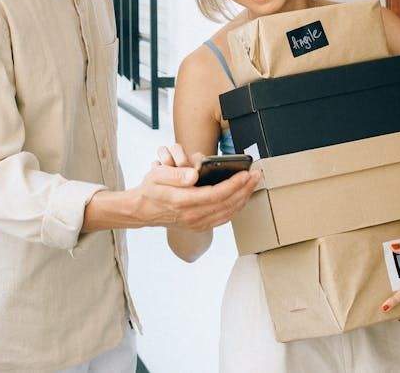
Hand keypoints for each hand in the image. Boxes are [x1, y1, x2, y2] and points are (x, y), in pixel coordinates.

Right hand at [129, 144, 259, 231]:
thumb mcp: (157, 175)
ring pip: (228, 212)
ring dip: (244, 197)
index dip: (233, 184)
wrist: (144, 210)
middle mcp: (192, 216)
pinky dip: (236, 207)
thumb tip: (193, 175)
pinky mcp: (200, 226)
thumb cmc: (152, 189)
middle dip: (245, 188)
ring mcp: (197, 223)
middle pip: (227, 203)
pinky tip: (242, 197)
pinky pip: (224, 218)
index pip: (216, 194)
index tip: (245, 173)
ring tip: (253, 183)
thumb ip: (175, 174)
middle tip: (256, 175)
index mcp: (183, 202)